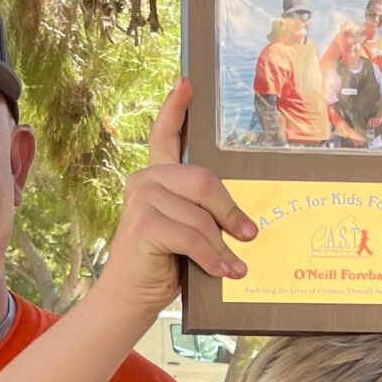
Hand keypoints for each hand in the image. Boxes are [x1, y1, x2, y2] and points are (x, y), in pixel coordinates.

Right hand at [99, 80, 254, 314]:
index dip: (175, 108)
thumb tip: (247, 223)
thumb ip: (205, 214)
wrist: (131, 298)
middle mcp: (145, 180)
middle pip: (203, 180)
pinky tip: (221, 271)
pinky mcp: (142, 224)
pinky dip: (210, 257)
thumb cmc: (165, 265)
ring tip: (233, 267)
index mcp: (157, 177)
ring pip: (200, 215)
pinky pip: (190, 235)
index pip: (165, 136)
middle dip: (230, 211)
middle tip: (249, 235)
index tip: (187, 84)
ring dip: (221, 246)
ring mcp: (141, 199)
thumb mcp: (190, 233)